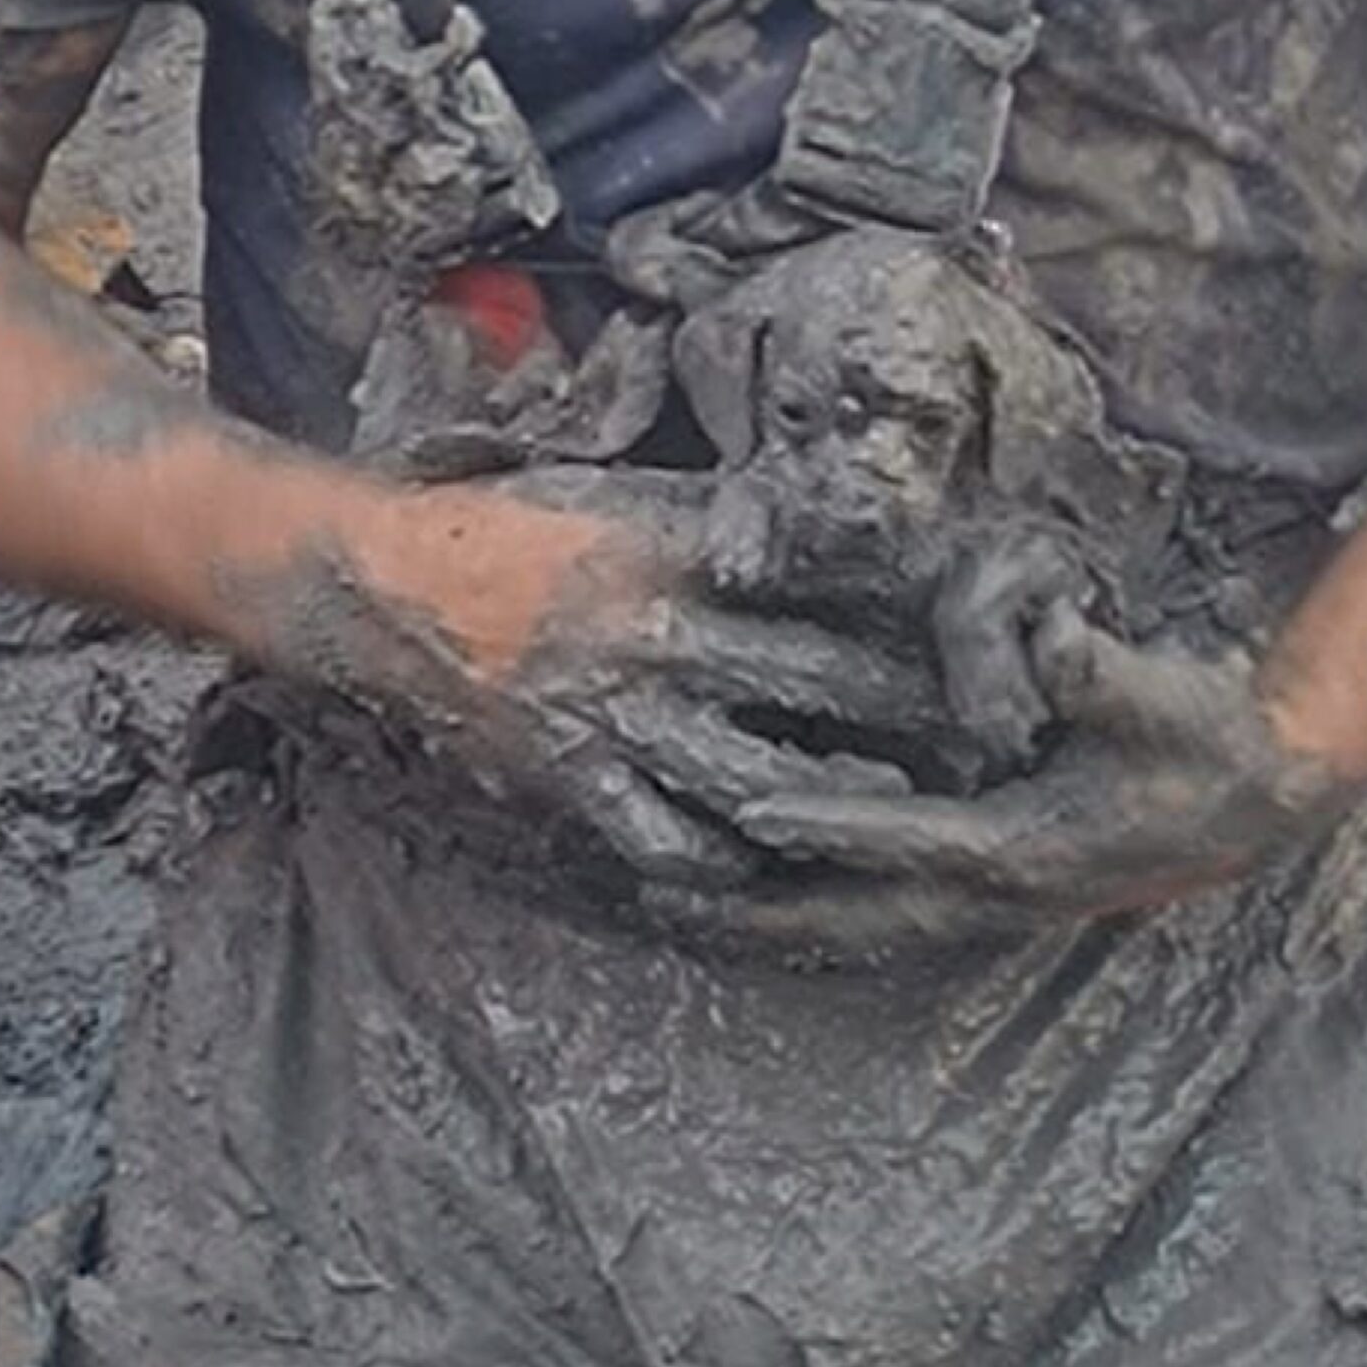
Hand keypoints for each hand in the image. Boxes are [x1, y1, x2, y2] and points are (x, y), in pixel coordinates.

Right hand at [271, 470, 962, 892]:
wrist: (383, 586)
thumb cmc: (512, 527)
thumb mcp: (620, 496)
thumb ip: (717, 523)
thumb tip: (819, 532)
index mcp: (678, 553)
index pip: (819, 583)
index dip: (904, 615)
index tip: (973, 638)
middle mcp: (659, 637)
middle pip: (814, 682)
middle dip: (904, 715)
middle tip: (983, 743)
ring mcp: (617, 719)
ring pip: (755, 779)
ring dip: (836, 802)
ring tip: (902, 818)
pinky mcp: (576, 782)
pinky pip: (666, 843)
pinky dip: (724, 862)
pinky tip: (772, 870)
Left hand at [734, 602, 1346, 918]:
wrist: (1265, 793)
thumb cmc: (1213, 738)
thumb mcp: (1166, 698)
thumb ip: (1105, 674)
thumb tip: (1056, 639)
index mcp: (1031, 848)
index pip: (908, 838)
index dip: (829, 822)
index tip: (751, 813)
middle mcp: (1003, 889)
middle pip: (863, 912)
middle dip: (769, 912)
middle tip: (673, 902)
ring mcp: (1000, 898)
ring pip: (871, 921)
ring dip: (786, 920)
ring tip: (695, 910)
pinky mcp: (1002, 887)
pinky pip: (894, 906)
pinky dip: (830, 906)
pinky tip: (778, 896)